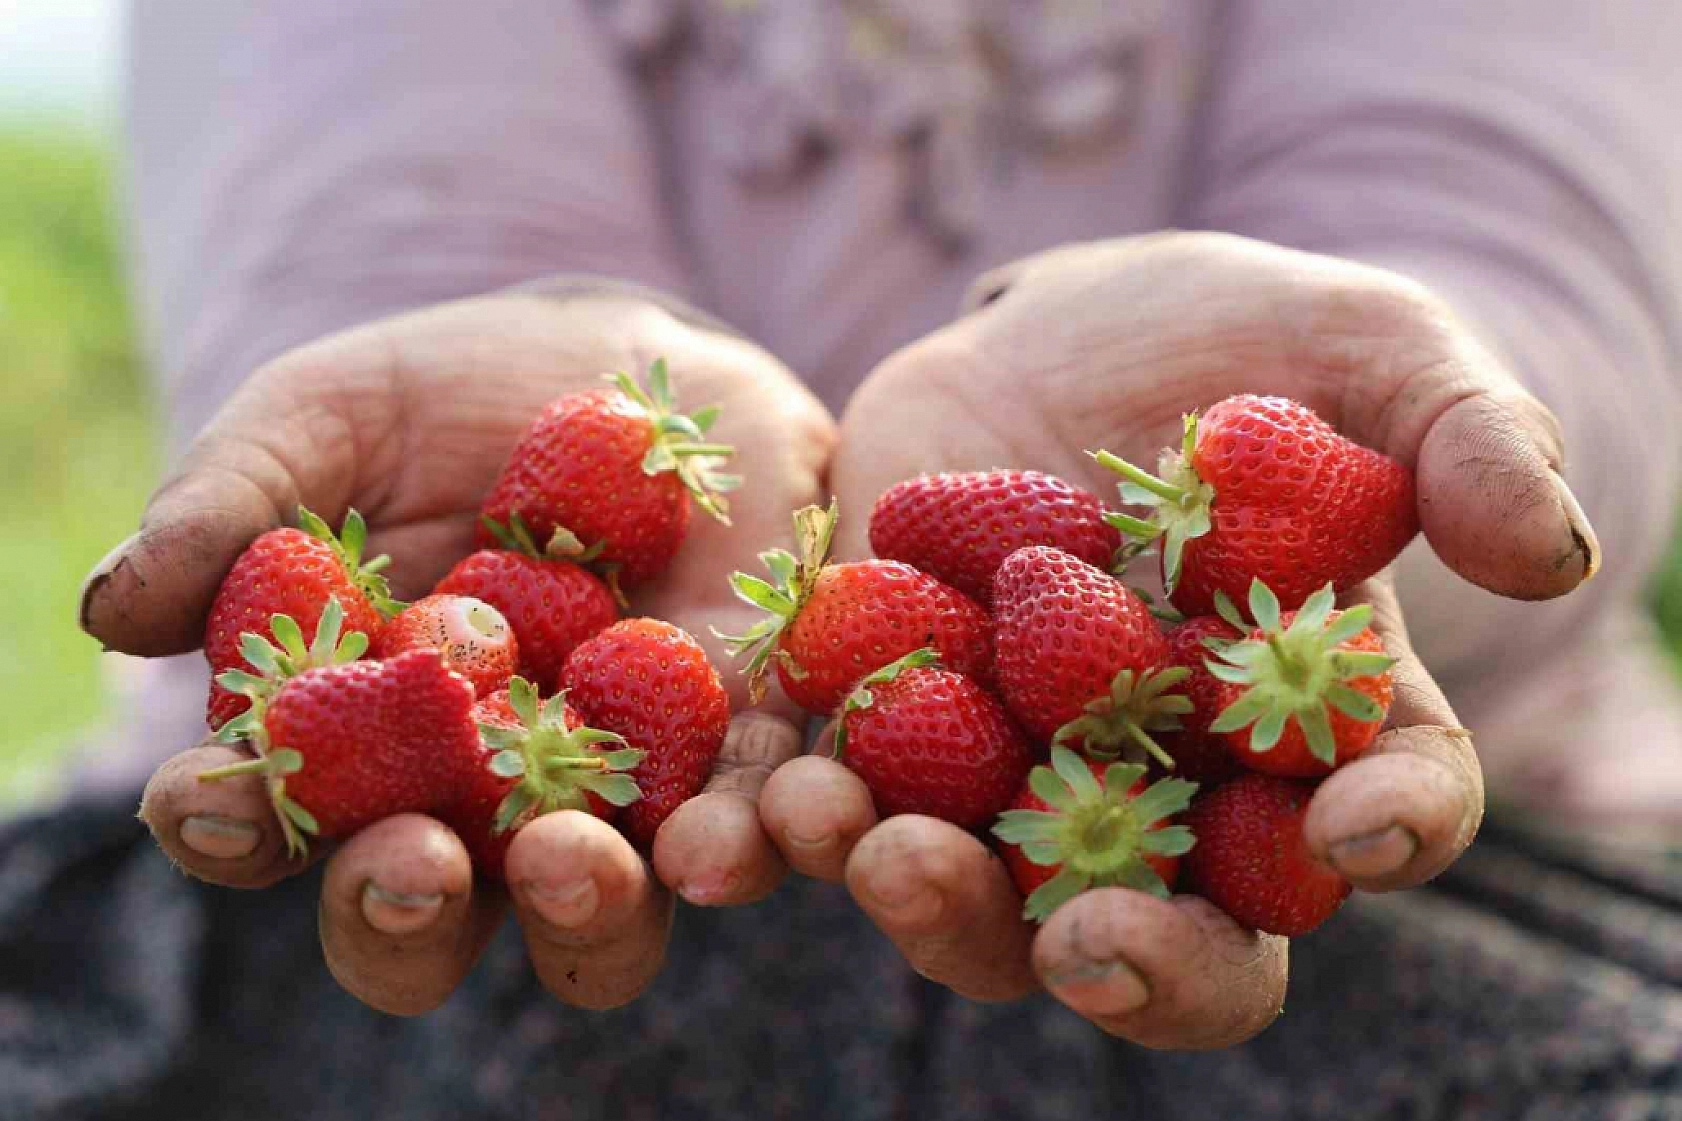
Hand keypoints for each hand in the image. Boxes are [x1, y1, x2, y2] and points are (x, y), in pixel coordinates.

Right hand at [81, 288, 833, 1013]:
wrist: (634, 366)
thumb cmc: (448, 398)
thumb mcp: (324, 420)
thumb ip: (230, 509)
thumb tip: (108, 612)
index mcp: (348, 743)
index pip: (269, 819)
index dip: (230, 826)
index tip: (212, 795)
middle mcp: (472, 802)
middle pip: (422, 912)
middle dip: (402, 910)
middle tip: (408, 866)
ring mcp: (612, 795)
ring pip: (589, 911)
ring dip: (577, 910)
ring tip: (570, 862)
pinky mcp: (739, 755)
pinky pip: (742, 826)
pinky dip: (738, 842)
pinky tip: (724, 834)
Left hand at [759, 232, 1597, 1047]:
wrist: (1059, 333)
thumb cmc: (1242, 347)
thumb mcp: (1371, 349)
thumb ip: (1465, 432)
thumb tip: (1546, 547)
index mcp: (1310, 730)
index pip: (1377, 817)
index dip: (1385, 835)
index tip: (1362, 828)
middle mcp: (1169, 790)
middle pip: (1172, 931)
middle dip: (1135, 953)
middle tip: (1088, 936)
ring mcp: (1016, 773)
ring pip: (988, 898)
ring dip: (934, 902)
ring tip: (878, 848)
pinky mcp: (885, 726)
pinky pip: (842, 802)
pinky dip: (800, 821)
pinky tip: (769, 803)